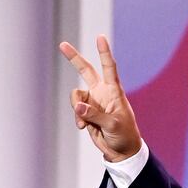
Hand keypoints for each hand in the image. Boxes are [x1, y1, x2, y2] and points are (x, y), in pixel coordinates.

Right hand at [59, 35, 141, 161]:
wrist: (121, 150)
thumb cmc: (124, 135)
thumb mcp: (112, 125)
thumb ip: (94, 115)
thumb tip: (77, 106)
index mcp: (114, 91)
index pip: (109, 68)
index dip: (104, 52)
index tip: (100, 37)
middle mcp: (102, 92)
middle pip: (86, 71)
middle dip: (74, 58)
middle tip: (62, 44)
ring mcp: (93, 101)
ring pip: (75, 96)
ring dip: (76, 108)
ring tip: (85, 123)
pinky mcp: (86, 111)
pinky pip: (75, 110)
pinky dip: (77, 119)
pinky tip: (85, 128)